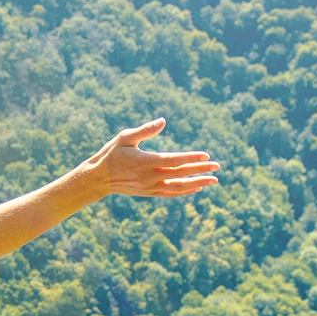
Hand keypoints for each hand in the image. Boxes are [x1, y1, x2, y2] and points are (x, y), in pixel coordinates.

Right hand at [83, 118, 219, 196]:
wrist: (99, 178)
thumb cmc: (112, 153)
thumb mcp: (125, 137)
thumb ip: (145, 130)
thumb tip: (163, 121)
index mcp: (145, 162)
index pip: (174, 160)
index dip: (191, 158)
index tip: (206, 155)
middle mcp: (150, 177)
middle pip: (180, 174)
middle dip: (200, 170)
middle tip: (217, 167)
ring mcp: (150, 188)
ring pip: (178, 187)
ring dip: (197, 183)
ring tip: (213, 180)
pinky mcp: (149, 193)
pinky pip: (171, 194)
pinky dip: (185, 192)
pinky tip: (196, 188)